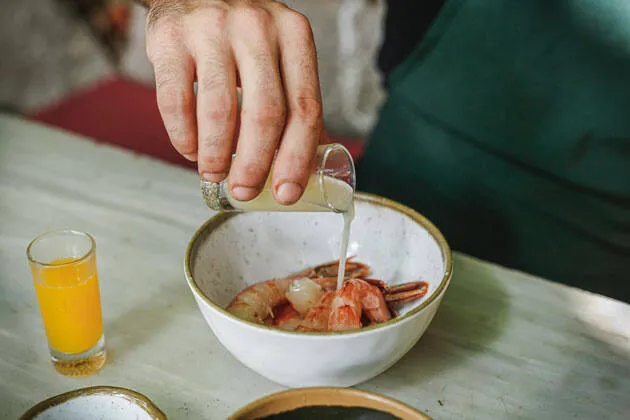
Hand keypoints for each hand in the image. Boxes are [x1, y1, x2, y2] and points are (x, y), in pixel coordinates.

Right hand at [145, 0, 323, 203]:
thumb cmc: (242, 33)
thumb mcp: (280, 54)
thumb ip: (296, 101)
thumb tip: (313, 163)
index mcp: (294, 35)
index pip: (305, 106)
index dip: (297, 157)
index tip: (286, 191)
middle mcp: (257, 27)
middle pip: (265, 113)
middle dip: (255, 165)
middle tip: (245, 191)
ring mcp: (211, 30)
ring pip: (219, 110)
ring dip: (217, 155)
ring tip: (215, 174)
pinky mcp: (171, 38)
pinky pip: (176, 101)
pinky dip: (183, 137)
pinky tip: (190, 150)